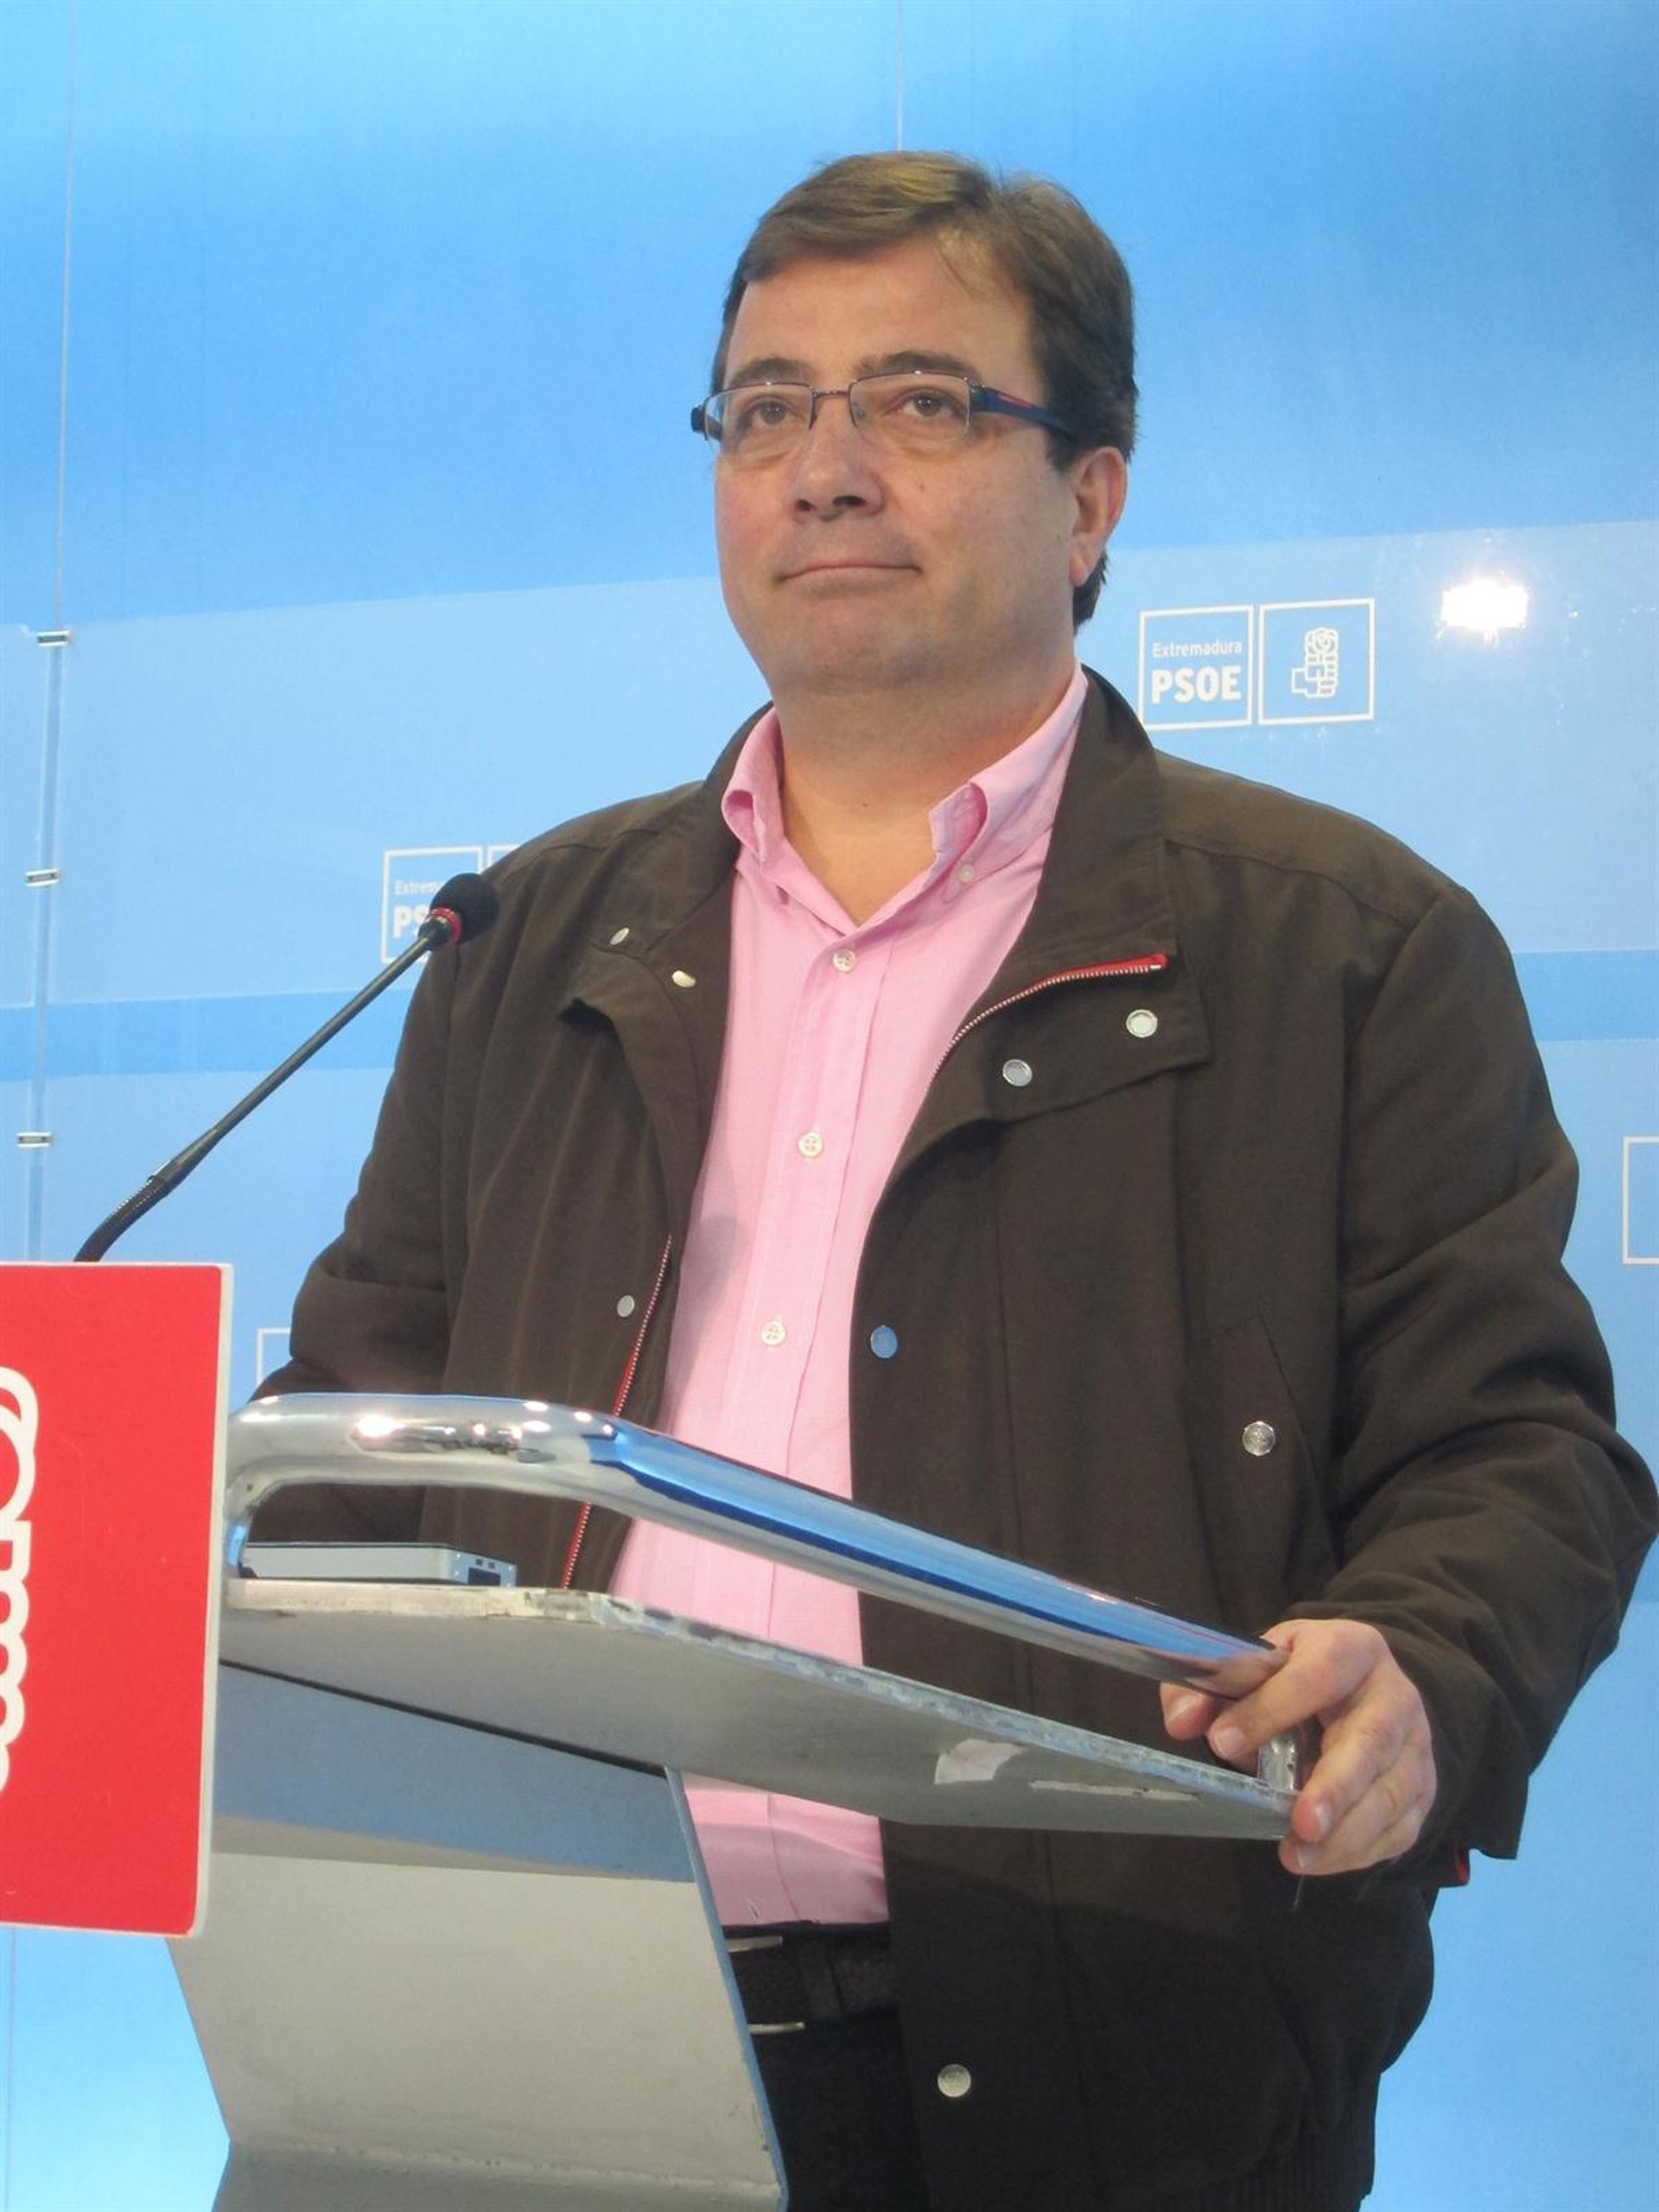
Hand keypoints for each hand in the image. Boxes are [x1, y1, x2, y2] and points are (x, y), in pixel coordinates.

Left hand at [1160, 1618, 1436, 1876]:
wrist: (1366, 1688)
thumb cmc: (1301, 1677)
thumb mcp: (1260, 1665)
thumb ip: (1213, 1687)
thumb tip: (1181, 1721)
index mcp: (1350, 1648)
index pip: (1316, 1674)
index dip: (1271, 1707)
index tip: (1222, 1742)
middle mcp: (1394, 1694)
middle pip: (1371, 1739)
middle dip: (1335, 1784)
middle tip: (1298, 1823)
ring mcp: (1415, 1745)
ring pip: (1391, 1791)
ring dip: (1347, 1832)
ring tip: (1297, 1855)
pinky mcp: (1422, 1789)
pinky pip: (1400, 1827)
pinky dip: (1360, 1851)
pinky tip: (1319, 1859)